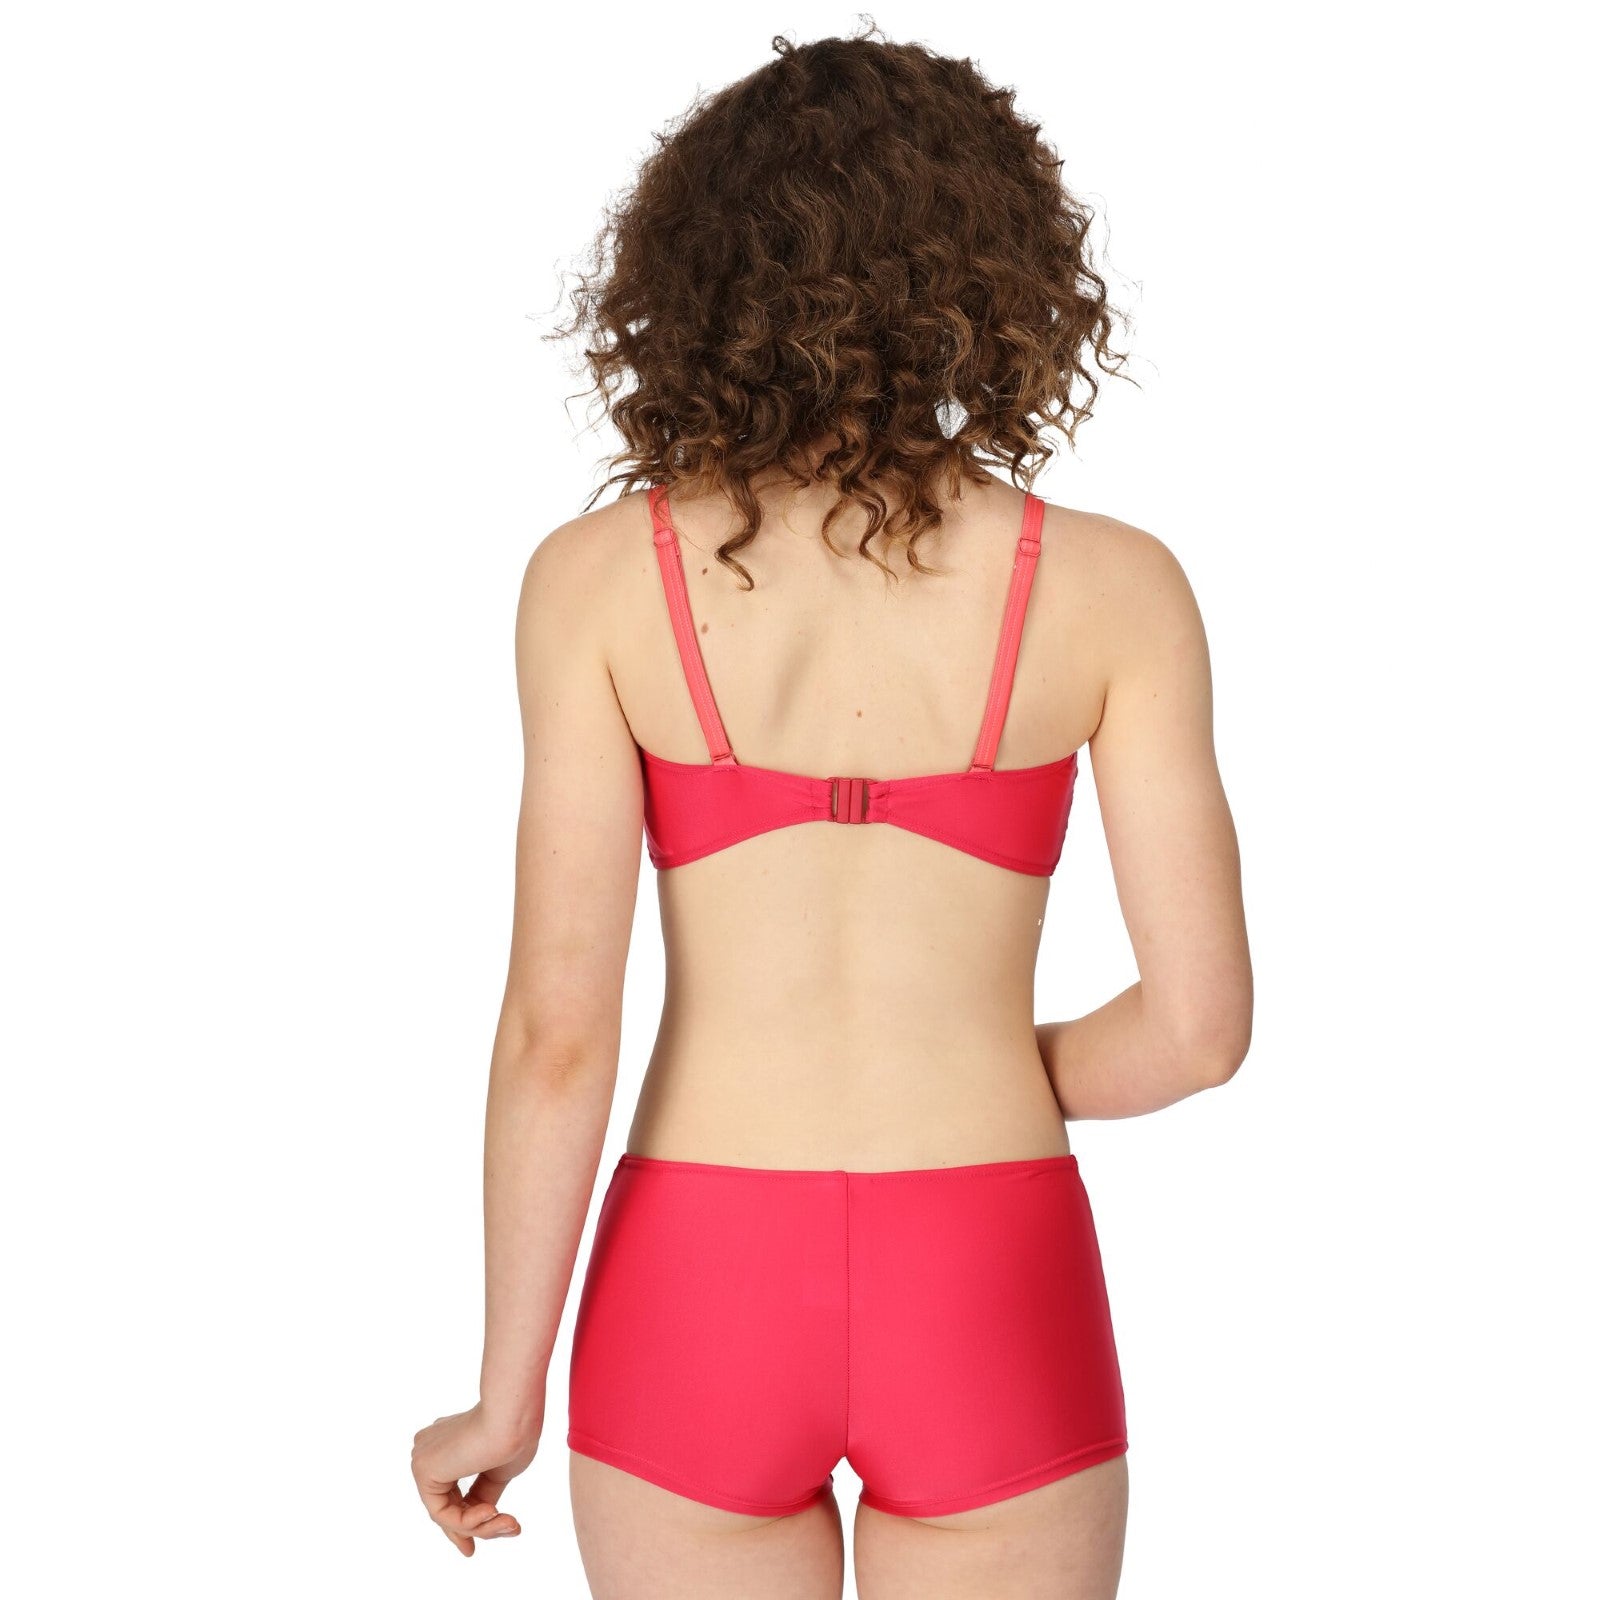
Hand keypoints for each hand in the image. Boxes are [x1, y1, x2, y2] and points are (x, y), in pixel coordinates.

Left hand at [411, 1400, 539, 1556]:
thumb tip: (481, 1516)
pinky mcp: (422, 1470)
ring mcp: (423, 1457)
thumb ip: (482, 1493)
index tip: (480, 1540)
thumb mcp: (498, 1471)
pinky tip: (491, 1513)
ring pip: (445, 1512)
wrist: (514, 1417)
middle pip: (446, 1504)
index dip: (466, 1517)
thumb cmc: (514, 1435)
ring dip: (479, 1525)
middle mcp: (430, 1447)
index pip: (450, 1491)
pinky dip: (468, 1521)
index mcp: (448, 1441)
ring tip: (510, 1524)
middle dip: (471, 1529)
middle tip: (492, 1544)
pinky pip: (442, 1513)